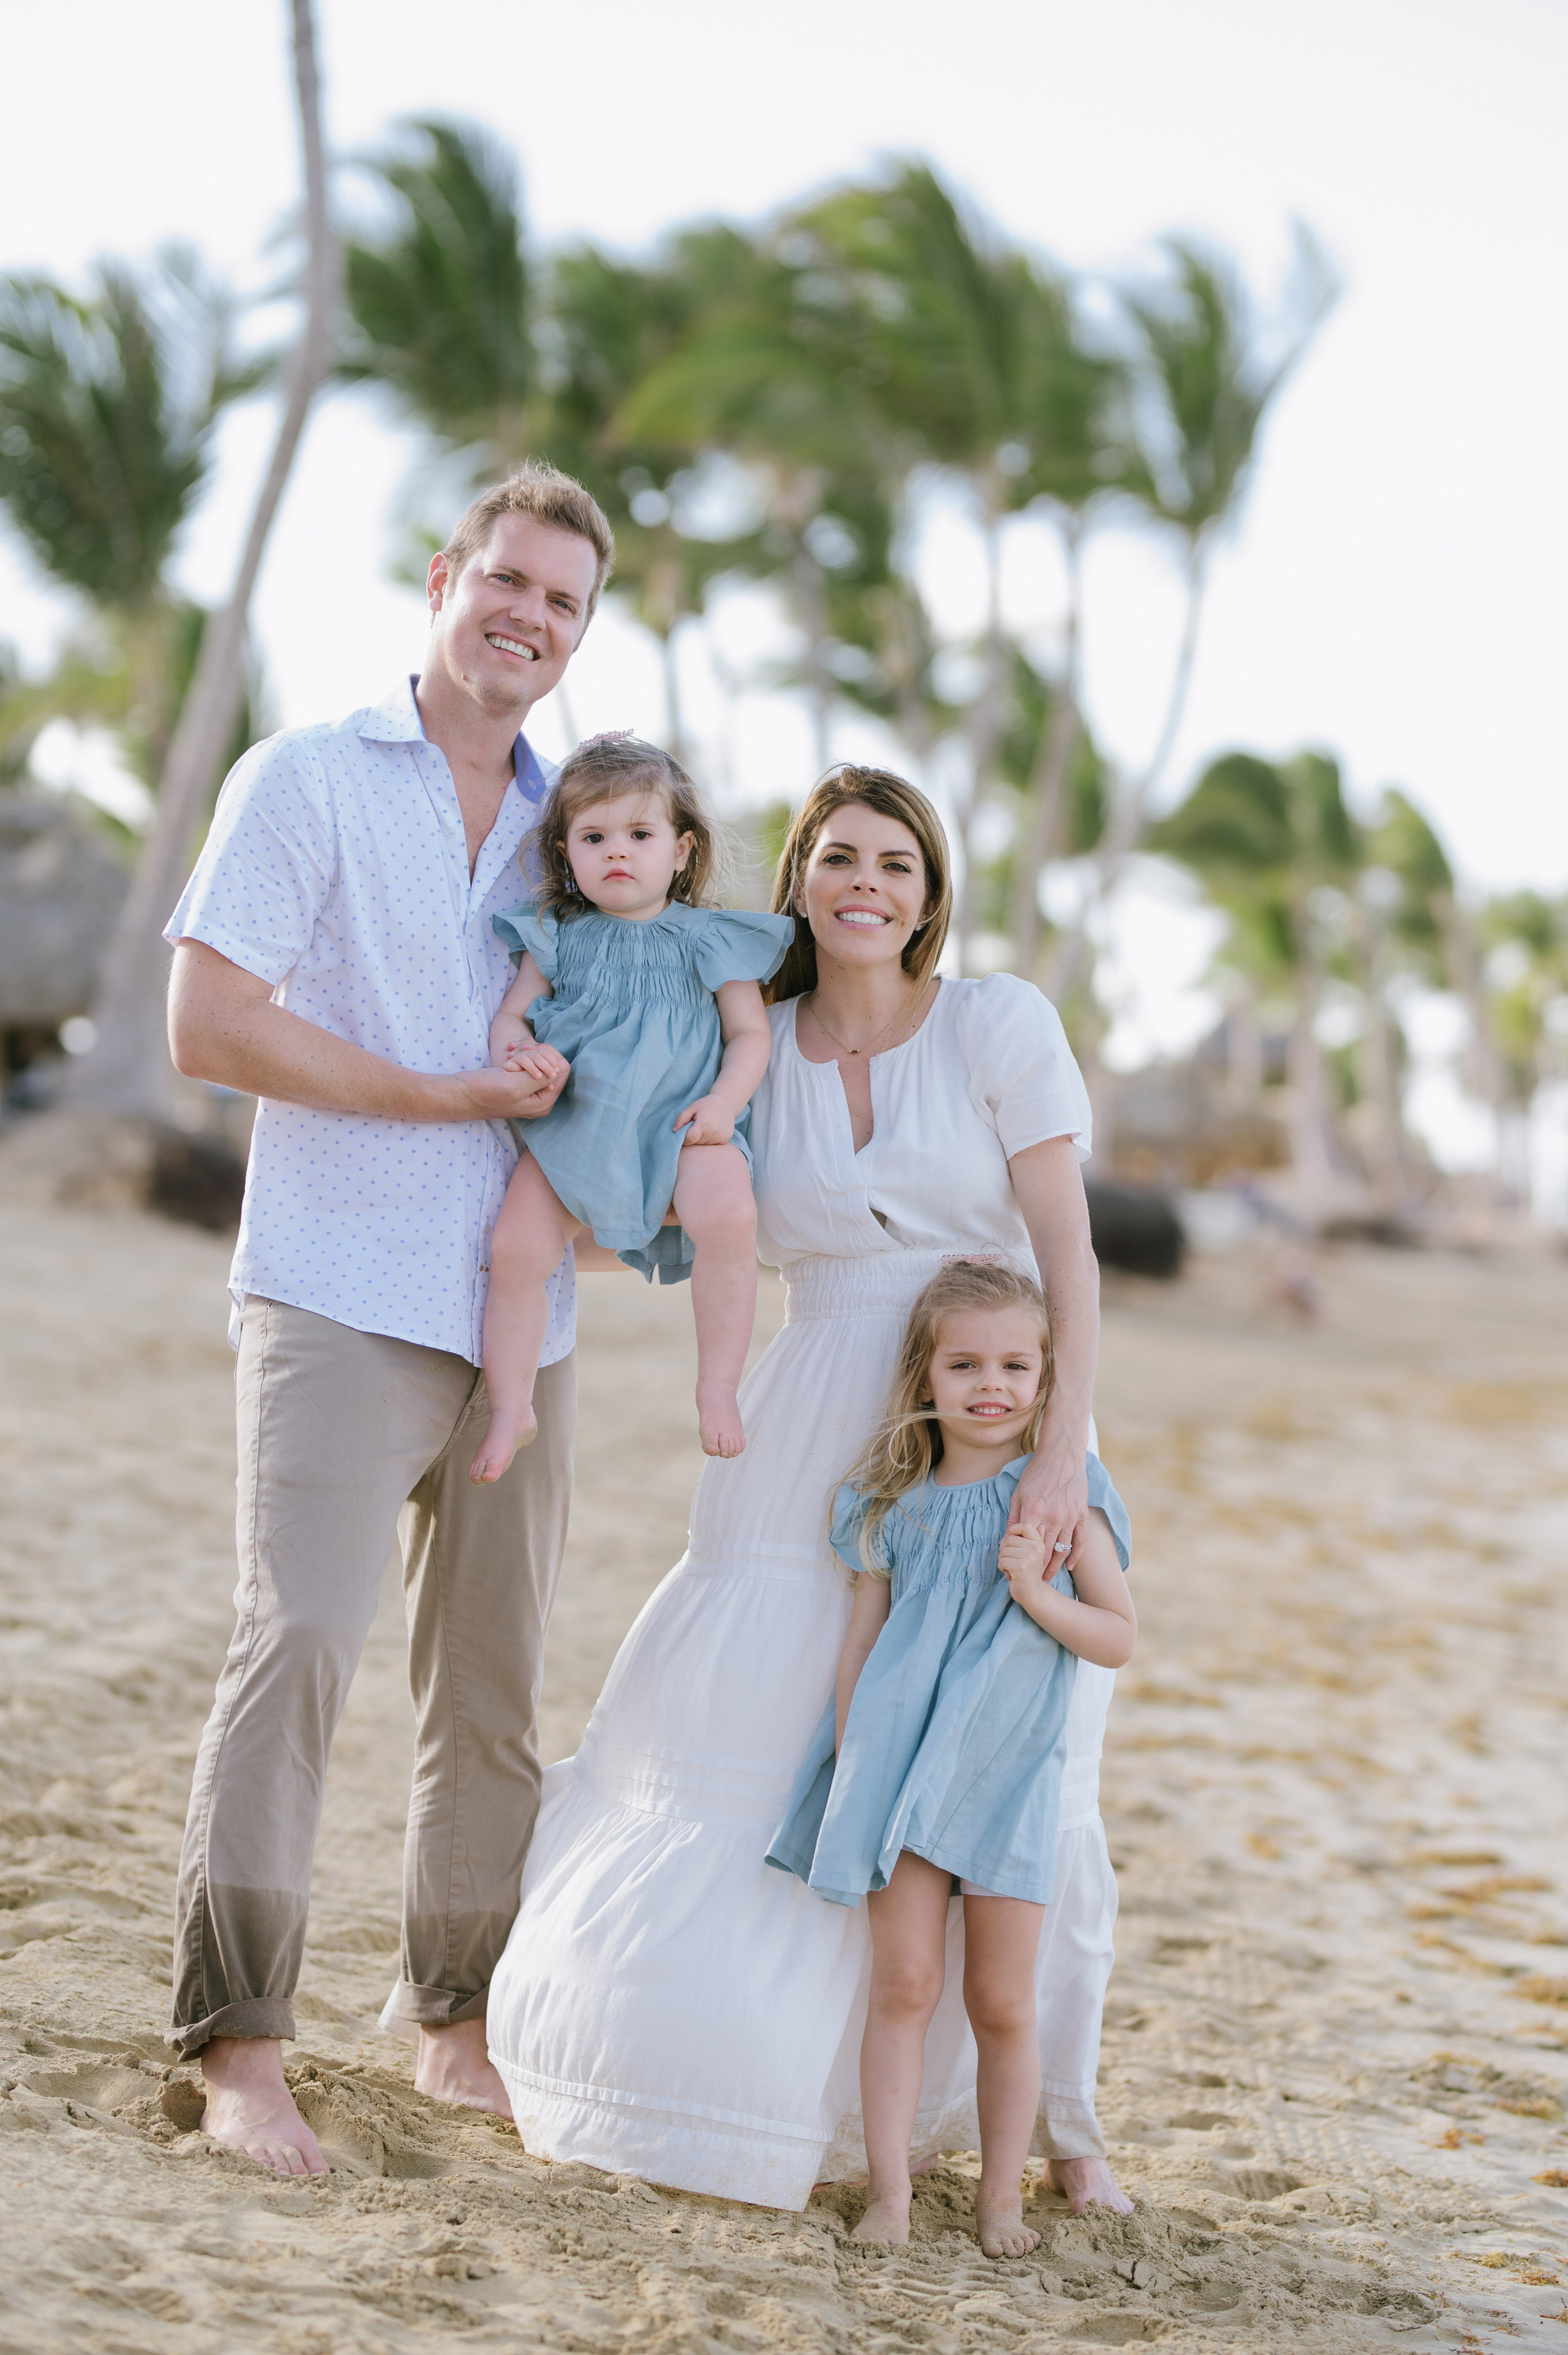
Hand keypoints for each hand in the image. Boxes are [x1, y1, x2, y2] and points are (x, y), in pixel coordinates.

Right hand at [456, 1049, 568, 1121]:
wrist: (461, 1093)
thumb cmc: (485, 1091)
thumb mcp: (515, 1085)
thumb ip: (541, 1078)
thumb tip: (563, 1068)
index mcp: (544, 1102)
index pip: (562, 1070)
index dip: (547, 1056)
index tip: (527, 1054)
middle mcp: (541, 1098)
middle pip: (554, 1064)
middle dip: (535, 1054)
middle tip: (514, 1057)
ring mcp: (532, 1090)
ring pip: (541, 1060)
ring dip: (525, 1054)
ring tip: (508, 1060)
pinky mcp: (522, 1082)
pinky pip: (529, 1062)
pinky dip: (519, 1056)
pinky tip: (506, 1059)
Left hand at [674, 1093, 735, 1146]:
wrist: (726, 1103)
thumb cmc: (706, 1105)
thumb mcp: (691, 1107)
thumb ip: (681, 1119)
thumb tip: (675, 1131)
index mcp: (703, 1123)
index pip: (690, 1139)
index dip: (685, 1139)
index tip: (685, 1133)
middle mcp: (713, 1132)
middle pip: (696, 1142)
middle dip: (693, 1137)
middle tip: (697, 1126)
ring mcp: (720, 1137)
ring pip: (704, 1144)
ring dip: (702, 1138)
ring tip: (706, 1127)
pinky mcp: (725, 1139)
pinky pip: (712, 1144)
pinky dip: (710, 1139)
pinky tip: (712, 1129)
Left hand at [997, 1526, 1048, 1602]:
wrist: (1033, 1594)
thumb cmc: (1030, 1572)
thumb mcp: (1035, 1554)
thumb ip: (1037, 1539)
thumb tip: (1042, 1525)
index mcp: (1039, 1543)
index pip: (1025, 1526)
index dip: (1013, 1530)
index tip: (1011, 1540)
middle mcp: (1036, 1548)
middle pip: (1009, 1539)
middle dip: (1005, 1550)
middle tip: (1013, 1561)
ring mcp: (1029, 1557)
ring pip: (1003, 1550)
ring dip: (1003, 1560)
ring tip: (1012, 1568)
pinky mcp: (1021, 1567)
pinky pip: (1002, 1561)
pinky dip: (1002, 1568)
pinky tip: (1010, 1573)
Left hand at [1008, 1436, 1087, 1566]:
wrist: (1061, 1455)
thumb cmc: (1036, 1473)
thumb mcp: (1018, 1493)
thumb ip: (1014, 1518)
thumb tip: (1006, 1540)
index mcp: (1034, 1512)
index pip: (1027, 1546)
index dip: (1022, 1561)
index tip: (1017, 1572)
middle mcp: (1053, 1517)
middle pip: (1046, 1552)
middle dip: (1039, 1570)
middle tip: (1034, 1583)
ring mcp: (1070, 1517)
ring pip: (1063, 1550)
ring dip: (1056, 1567)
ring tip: (1048, 1579)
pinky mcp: (1082, 1514)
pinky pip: (1080, 1541)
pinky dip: (1075, 1556)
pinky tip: (1070, 1567)